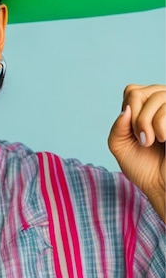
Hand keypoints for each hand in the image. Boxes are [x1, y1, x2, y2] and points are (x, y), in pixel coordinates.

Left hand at [108, 85, 165, 221]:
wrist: (164, 187)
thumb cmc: (143, 167)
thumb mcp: (119, 145)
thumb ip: (117, 126)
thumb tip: (126, 109)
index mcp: (147, 108)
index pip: (132, 91)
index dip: (128, 109)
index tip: (132, 132)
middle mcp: (163, 105)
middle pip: (139, 92)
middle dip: (135, 118)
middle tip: (142, 139)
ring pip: (156, 97)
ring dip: (146, 122)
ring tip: (152, 141)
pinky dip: (160, 125)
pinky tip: (164, 139)